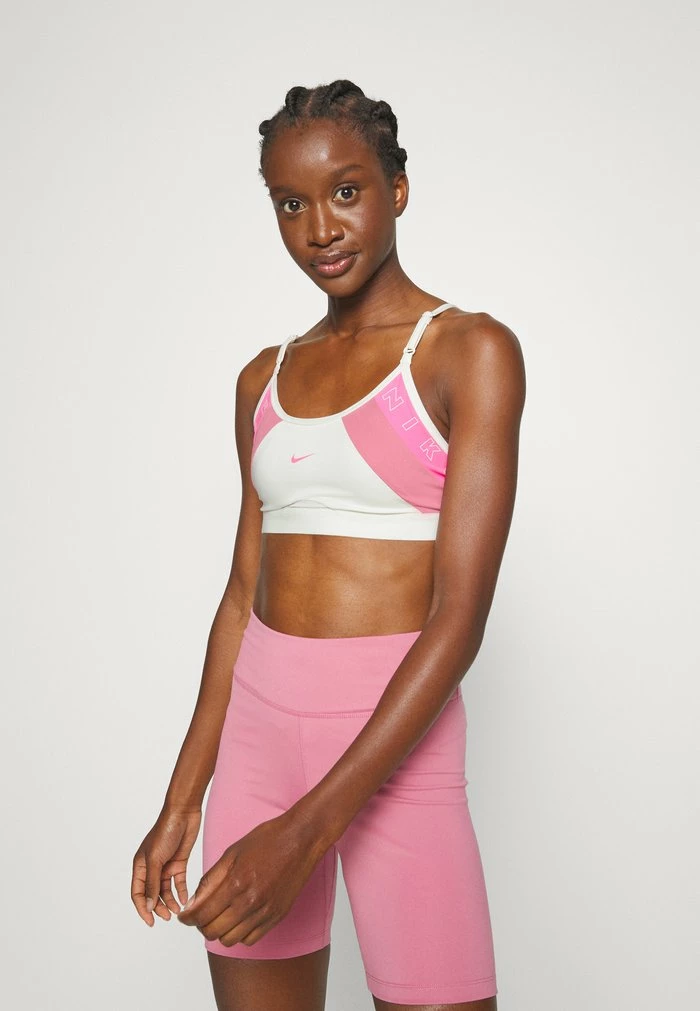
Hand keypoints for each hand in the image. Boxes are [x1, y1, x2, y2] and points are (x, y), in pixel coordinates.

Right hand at [131, 805, 201, 925]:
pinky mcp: (179, 862)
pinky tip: (185, 900)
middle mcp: (151, 867)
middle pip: (152, 894)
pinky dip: (181, 891)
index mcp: (140, 865)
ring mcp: (165, 865)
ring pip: (165, 890)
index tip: (150, 922)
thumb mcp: (155, 859)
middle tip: (167, 917)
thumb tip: (148, 906)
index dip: (142, 908)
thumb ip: (152, 883)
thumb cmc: (165, 831)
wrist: (184, 813)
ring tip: (177, 910)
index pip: (137, 893)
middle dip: (158, 907)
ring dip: (170, 901)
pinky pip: (178, 882)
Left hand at [177, 809, 325, 946]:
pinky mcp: (276, 916)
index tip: (183, 916)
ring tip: (219, 916)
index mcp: (235, 883)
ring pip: (230, 940)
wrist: (301, 839)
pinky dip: (239, 934)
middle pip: (212, 931)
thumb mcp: (232, 852)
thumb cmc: (267, 839)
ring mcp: (264, 912)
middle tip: (200, 914)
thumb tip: (193, 901)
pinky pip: (250, 939)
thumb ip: (211, 879)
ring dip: (219, 931)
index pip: (201, 914)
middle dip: (200, 925)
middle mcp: (249, 902)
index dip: (187, 918)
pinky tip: (238, 918)